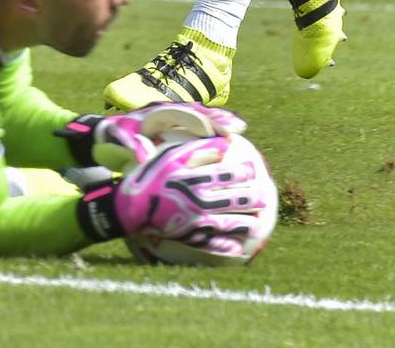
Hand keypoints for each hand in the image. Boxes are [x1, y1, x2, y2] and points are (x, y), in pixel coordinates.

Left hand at [64, 104, 247, 171]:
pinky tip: (223, 136)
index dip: (203, 121)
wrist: (103, 130)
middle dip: (217, 118)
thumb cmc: (112, 135)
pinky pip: (194, 122)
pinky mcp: (172, 123)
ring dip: (217, 121)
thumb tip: (143, 157)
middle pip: (196, 112)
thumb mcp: (118, 140)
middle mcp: (166, 110)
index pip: (184, 114)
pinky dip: (209, 126)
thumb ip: (131, 147)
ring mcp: (170, 115)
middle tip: (239, 127)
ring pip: (198, 115)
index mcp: (155, 112)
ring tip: (238, 128)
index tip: (222, 128)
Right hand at [112, 136, 271, 257]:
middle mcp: (201, 201)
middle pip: (233, 199)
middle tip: (264, 197)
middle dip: (251, 198)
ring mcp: (197, 221)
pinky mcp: (191, 237)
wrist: (130, 208)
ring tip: (258, 223)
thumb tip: (224, 144)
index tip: (253, 171)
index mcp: (196, 180)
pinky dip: (227, 246)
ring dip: (246, 223)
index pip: (226, 176)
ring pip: (229, 222)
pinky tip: (238, 249)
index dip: (242, 173)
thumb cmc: (149, 177)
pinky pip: (213, 243)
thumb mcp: (169, 156)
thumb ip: (197, 150)